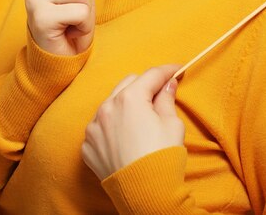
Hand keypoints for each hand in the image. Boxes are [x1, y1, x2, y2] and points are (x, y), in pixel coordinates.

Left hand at [82, 64, 184, 179]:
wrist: (145, 195)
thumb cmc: (162, 158)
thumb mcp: (172, 124)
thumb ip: (167, 99)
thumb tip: (168, 85)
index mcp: (130, 98)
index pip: (151, 75)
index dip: (167, 71)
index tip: (177, 70)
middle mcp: (107, 107)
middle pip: (129, 84)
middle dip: (145, 85)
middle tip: (160, 94)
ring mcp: (94, 127)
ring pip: (111, 103)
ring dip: (125, 104)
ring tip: (140, 117)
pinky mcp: (88, 145)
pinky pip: (101, 126)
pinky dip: (112, 125)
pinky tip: (125, 136)